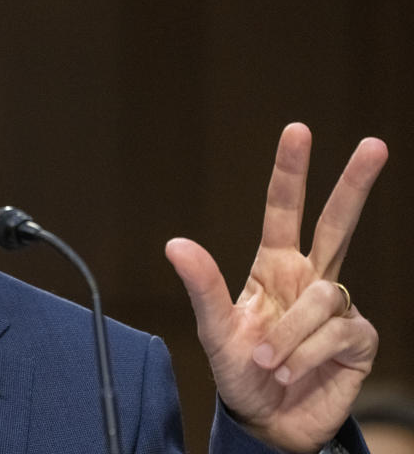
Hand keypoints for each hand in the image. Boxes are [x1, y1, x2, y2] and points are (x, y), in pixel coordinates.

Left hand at [165, 123, 387, 451]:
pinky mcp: (358, 339)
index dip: (290, 172)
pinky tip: (293, 371)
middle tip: (374, 144)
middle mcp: (310, 279)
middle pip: (337, 223)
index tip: (298, 130)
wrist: (267, 420)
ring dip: (290, 333)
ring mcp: (337, 308)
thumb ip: (202, 287)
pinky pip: (338, 331)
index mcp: (274, 267)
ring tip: (268, 361)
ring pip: (322, 297)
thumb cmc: (240, 370)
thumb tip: (175, 243)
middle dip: (355, 184)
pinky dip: (308, 353)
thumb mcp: (215, 330)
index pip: (284, 211)